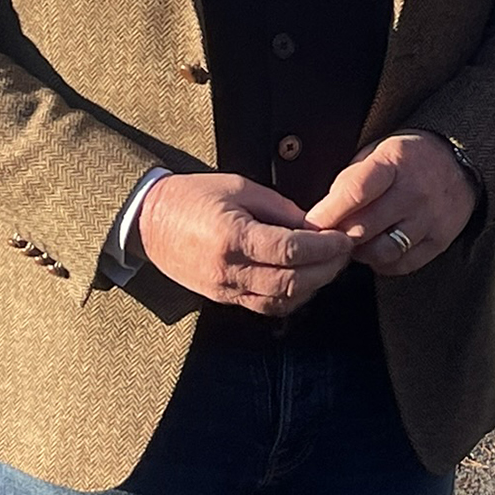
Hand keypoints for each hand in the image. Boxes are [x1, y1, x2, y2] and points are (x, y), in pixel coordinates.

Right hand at [136, 172, 351, 316]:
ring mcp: (225, 289)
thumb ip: (279, 208)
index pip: (291, 249)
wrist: (150, 221)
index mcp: (233, 237)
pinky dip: (292, 298)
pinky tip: (305, 282)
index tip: (343, 238)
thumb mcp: (239, 188)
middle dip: (326, 269)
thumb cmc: (192, 197)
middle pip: (291, 282)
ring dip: (313, 287)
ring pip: (281, 301)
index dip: (324, 247)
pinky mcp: (224, 299)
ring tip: (329, 266)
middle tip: (344, 253)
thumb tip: (313, 225)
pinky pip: (265, 307)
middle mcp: (229, 270)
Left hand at [302, 131, 476, 276]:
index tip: (311, 223)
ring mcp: (429, 218)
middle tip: (326, 237)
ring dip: (360, 252)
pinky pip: (403, 265)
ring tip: (353, 242)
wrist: (458, 161)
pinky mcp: (439, 240)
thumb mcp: (376, 152)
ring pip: (382, 251)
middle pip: (365, 227)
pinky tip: (375, 250)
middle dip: (338, 236)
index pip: (356, 192)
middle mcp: (414, 192)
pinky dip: (382, 263)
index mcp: (394, 162)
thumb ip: (350, 180)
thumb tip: (322, 213)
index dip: (329, 212)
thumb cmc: (407, 158)